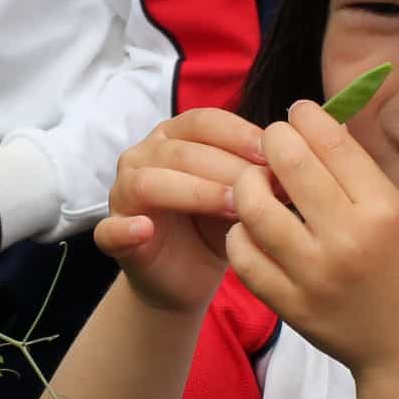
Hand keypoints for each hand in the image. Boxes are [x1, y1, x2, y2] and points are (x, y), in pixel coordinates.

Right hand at [95, 108, 263, 313]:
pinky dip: (124, 229)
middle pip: (182, 151)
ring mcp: (122, 194)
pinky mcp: (112, 235)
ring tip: (234, 208)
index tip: (274, 153)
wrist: (187, 277)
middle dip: (227, 167)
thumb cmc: (214, 225)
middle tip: (266, 188)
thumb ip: (254, 175)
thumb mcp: (240, 195)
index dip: (239, 134)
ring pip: (149, 182)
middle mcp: (143, 156)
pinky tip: (144, 230)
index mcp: (174, 137)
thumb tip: (288, 167)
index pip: (204, 122)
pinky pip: (110, 230)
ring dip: (194, 192)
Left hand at [224, 99, 398, 380]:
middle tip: (275, 142)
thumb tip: (323, 126)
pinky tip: (253, 227)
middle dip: (275, 140)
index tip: (299, 112)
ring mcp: (314, 276)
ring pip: (253, 207)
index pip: (332, 143)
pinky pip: (243, 256)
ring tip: (258, 182)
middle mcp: (347, 240)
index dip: (307, 117)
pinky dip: (241, 232)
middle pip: (288, 163)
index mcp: (385, 212)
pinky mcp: (290, 306)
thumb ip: (364, 177)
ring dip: (249, 183)